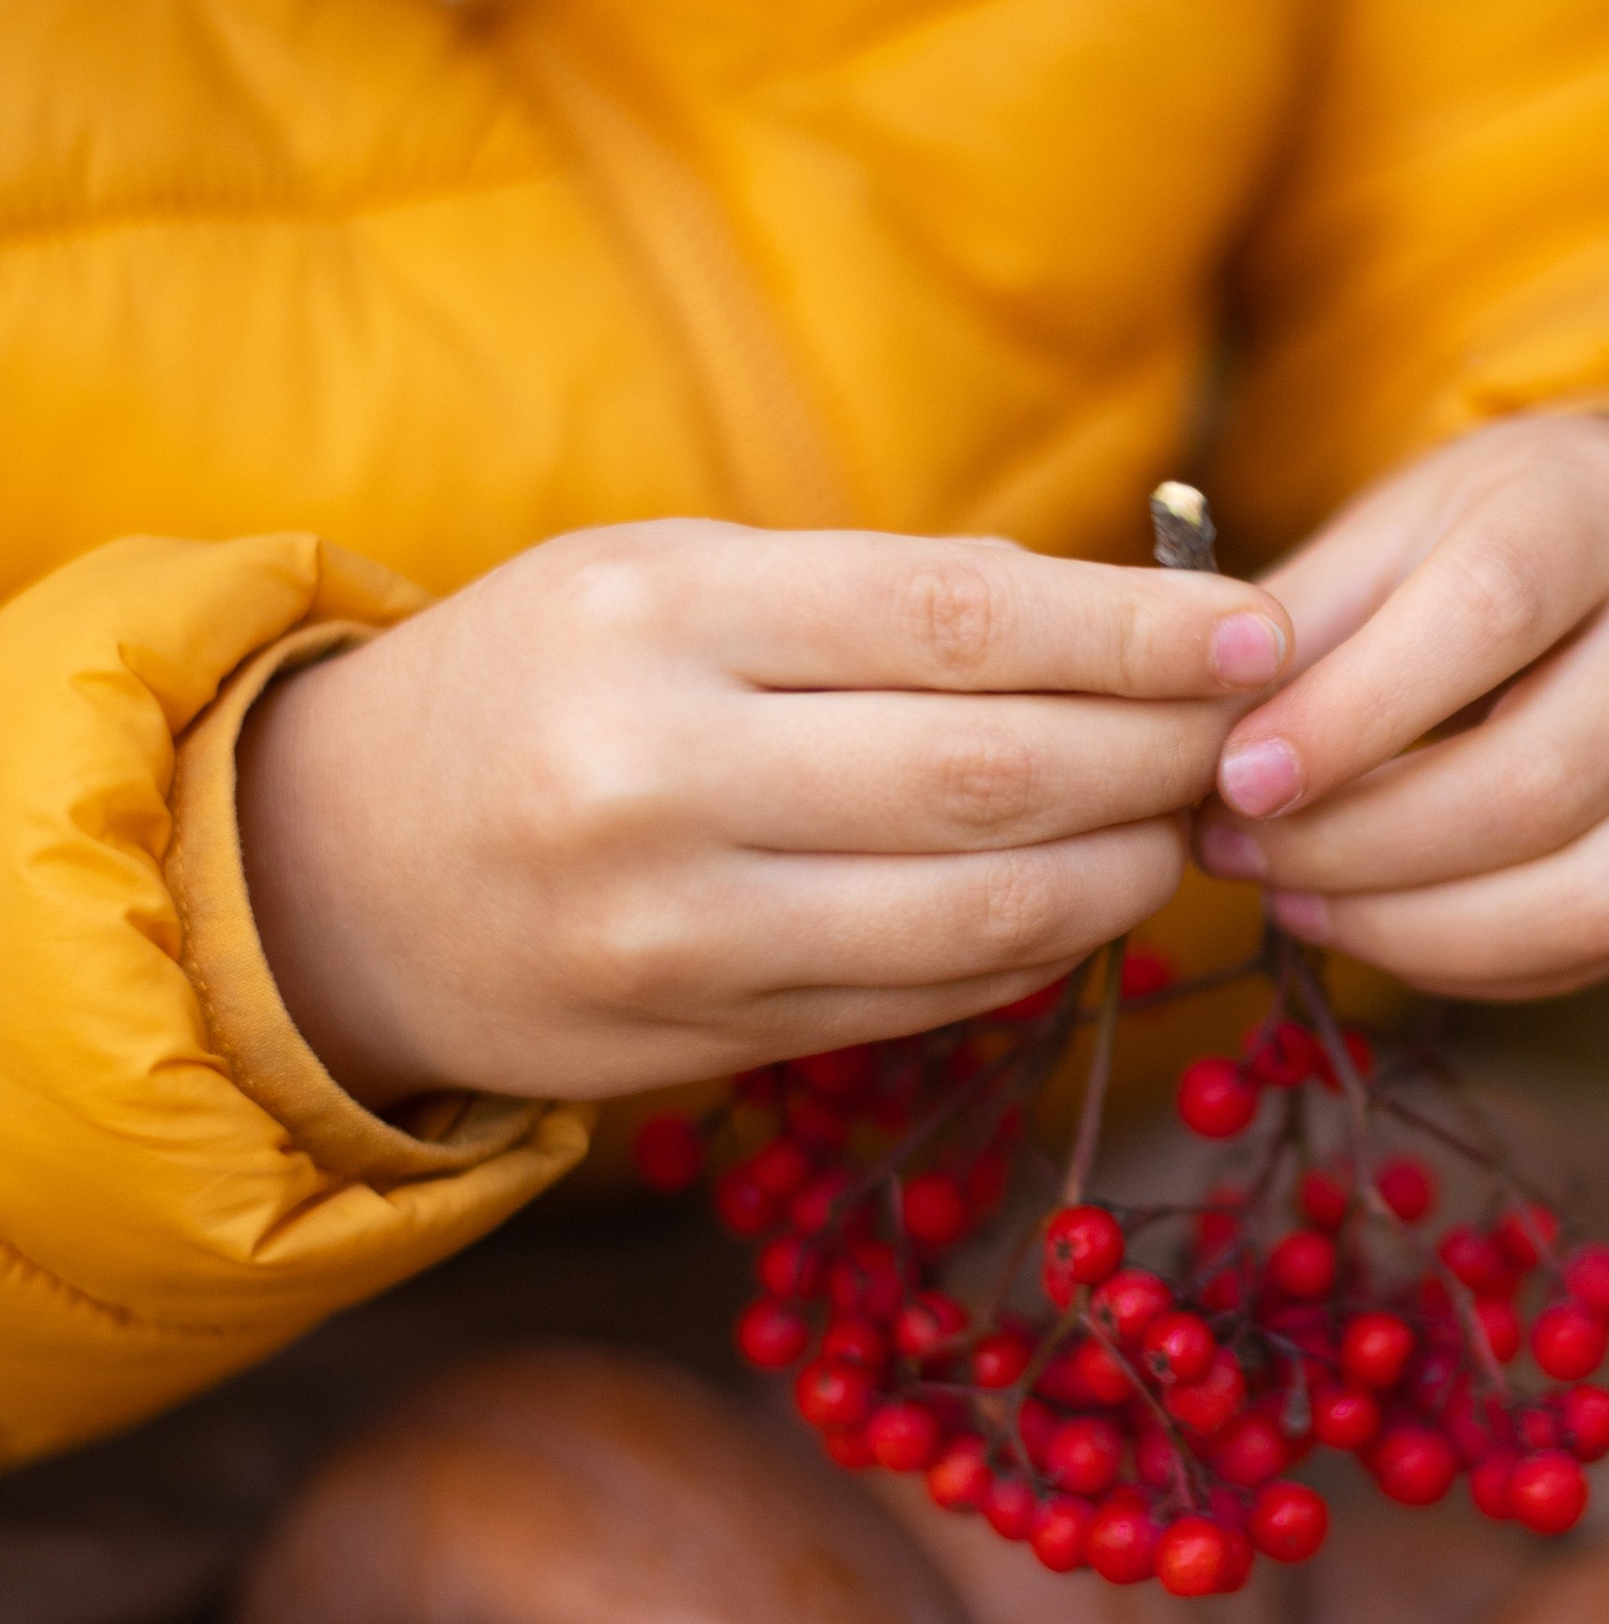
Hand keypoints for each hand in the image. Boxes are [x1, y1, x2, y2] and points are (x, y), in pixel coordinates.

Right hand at [236, 521, 1290, 1108]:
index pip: (963, 619)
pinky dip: (1030, 951)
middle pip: (997, 774)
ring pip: (979, 914)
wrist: (331, 872)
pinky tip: (1081, 902)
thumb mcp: (669, 578)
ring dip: (1123, 873)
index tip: (1262, 628)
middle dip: (1162, 756)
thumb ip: (879, 600)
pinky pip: (918, 1001)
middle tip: (1253, 735)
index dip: (1140, 630)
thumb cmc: (545, 683)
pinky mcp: (695, 1045)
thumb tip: (1130, 620)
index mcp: (662, 614)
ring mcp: (677, 932)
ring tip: (1186, 825)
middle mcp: (662, 776)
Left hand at [1193, 412, 1608, 998]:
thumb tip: (1200, 740)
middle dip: (1363, 845)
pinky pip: (1605, 950)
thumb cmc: (1501, 535)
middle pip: (1541, 779)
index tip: (1239, 780)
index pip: (1492, 610)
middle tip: (1239, 856)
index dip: (1356, 713)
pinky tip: (1378, 929)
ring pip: (1591, 895)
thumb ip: (1305, 620)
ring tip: (1298, 904)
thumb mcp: (1402, 525)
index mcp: (1606, 507)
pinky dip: (1471, 962)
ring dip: (1414, 930)